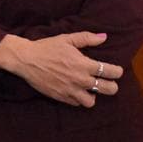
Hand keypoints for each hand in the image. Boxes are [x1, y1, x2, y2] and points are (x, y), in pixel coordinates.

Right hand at [0, 32, 123, 106]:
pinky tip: (75, 91)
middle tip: (107, 82)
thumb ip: (86, 38)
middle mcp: (80, 80)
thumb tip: (104, 37)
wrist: (25, 59)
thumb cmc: (46, 47)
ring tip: (89, 89)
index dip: (117, 71)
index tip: (115, 70)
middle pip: (109, 90)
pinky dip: (78, 98)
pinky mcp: (61, 97)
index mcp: (84, 65)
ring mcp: (71, 90)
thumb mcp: (66, 39)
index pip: (111, 72)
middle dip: (112, 86)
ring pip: (92, 102)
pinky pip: (76, 104)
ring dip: (93, 95)